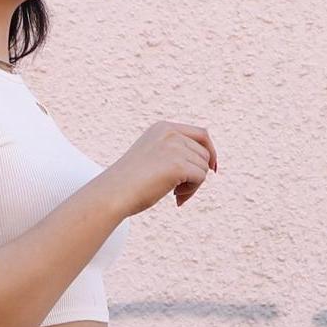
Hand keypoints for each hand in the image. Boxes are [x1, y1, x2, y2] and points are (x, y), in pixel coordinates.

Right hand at [100, 121, 218, 215]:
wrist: (113, 193)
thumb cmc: (129, 183)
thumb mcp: (152, 158)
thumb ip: (174, 154)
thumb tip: (207, 164)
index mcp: (163, 128)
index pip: (201, 134)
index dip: (210, 151)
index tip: (212, 168)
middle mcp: (171, 133)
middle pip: (204, 154)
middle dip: (196, 174)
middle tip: (179, 191)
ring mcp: (174, 147)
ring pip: (203, 167)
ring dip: (193, 185)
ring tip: (175, 195)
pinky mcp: (178, 165)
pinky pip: (200, 178)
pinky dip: (191, 191)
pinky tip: (175, 198)